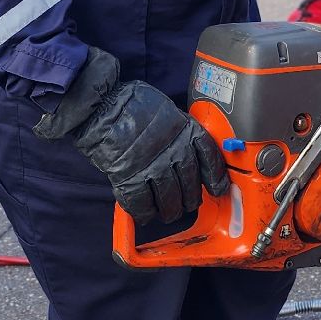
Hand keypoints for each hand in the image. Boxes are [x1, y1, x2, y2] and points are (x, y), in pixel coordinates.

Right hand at [33, 48, 227, 223]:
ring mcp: (153, 166)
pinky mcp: (131, 178)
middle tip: (186, 203)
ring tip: (168, 213)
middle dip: (190, 199)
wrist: (102, 106)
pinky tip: (145, 214)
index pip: (209, 158)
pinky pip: (142, 204)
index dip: (216, 177)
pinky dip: (145, 213)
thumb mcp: (167, 112)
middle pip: (191, 184)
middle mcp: (174, 150)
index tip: (218, 189)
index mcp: (186, 131)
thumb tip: (189, 154)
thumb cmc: (132, 105)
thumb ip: (179, 134)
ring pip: (170, 199)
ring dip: (170, 210)